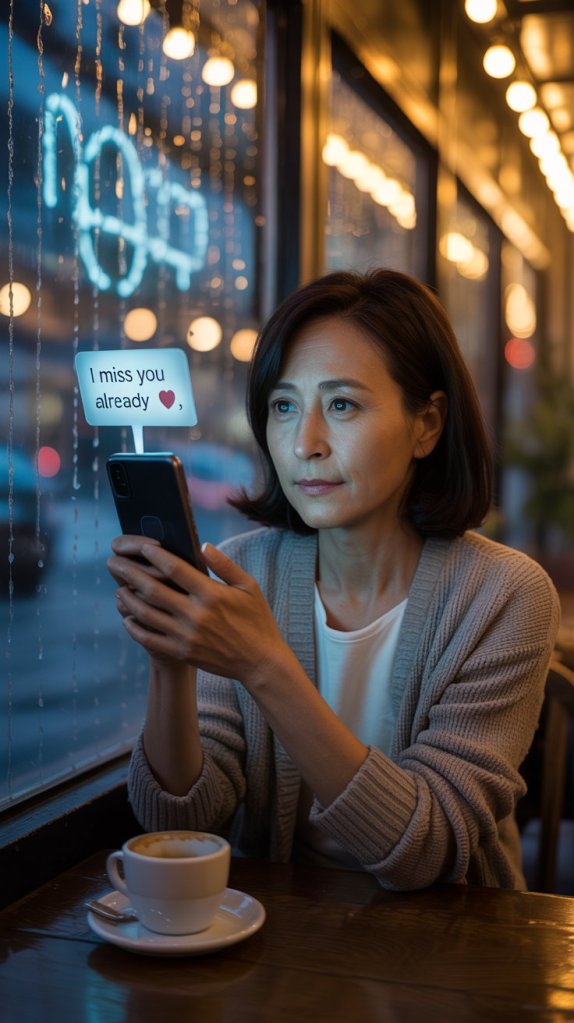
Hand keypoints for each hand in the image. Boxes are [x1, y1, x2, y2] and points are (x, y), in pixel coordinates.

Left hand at [107, 536, 285, 683]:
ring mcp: (186, 635)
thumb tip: (203, 545)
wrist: (260, 661)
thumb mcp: (249, 587)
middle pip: (153, 590)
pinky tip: (128, 618)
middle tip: (114, 564)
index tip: (142, 548)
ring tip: (118, 589)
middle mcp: (195, 614)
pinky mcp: (182, 652)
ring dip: (128, 600)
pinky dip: (134, 628)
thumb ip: (224, 565)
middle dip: (130, 574)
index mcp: (211, 594)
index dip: (156, 556)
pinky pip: (149, 640)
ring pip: (146, 615)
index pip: (175, 569)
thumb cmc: (257, 620)